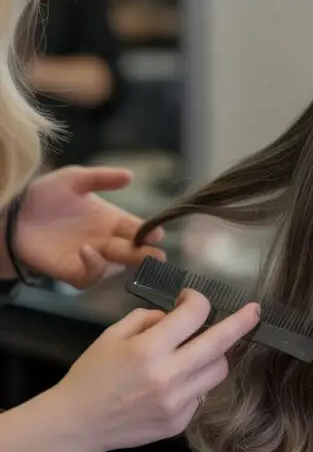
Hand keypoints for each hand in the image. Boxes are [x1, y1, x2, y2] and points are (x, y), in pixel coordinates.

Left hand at [14, 166, 164, 286]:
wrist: (14, 214)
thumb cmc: (43, 195)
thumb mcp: (74, 179)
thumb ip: (101, 178)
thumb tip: (130, 175)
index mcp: (110, 220)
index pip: (136, 229)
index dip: (149, 232)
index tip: (158, 234)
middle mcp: (104, 241)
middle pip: (131, 251)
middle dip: (146, 254)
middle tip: (157, 255)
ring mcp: (89, 258)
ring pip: (115, 267)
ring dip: (124, 261)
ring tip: (129, 251)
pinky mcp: (72, 271)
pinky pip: (89, 276)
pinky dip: (93, 266)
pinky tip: (87, 250)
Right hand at [55, 292, 259, 451]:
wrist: (77, 423)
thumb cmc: (92, 375)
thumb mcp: (113, 335)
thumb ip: (149, 319)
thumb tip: (177, 316)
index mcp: (148, 350)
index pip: (194, 314)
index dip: (198, 299)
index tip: (192, 298)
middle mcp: (168, 376)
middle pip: (220, 344)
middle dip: (242, 323)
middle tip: (255, 311)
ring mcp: (177, 403)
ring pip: (218, 371)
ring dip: (215, 355)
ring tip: (198, 350)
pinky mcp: (179, 423)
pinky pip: (201, 395)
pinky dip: (195, 383)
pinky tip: (173, 383)